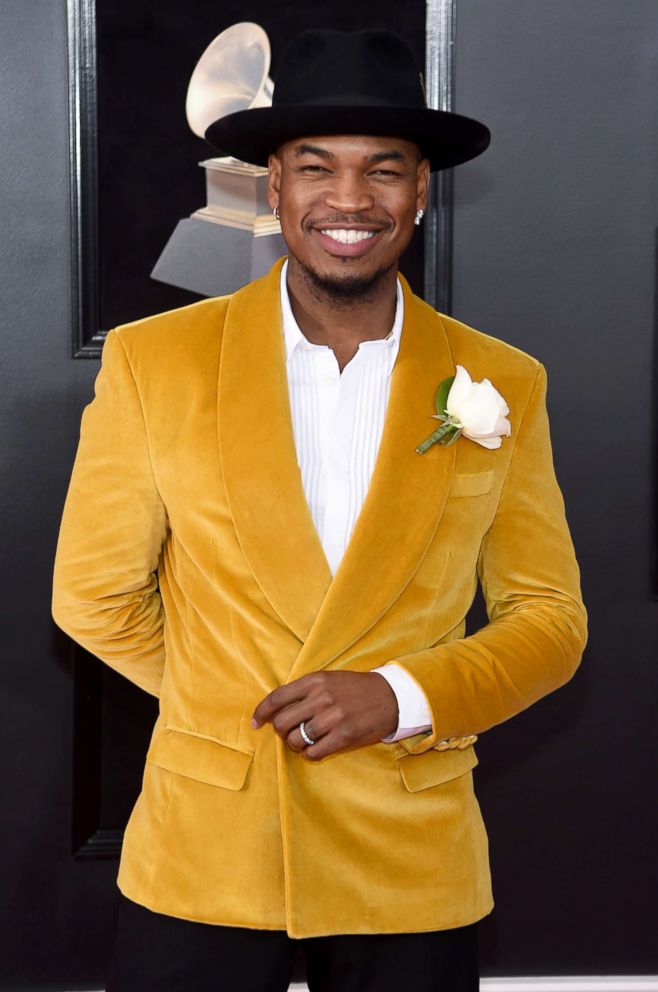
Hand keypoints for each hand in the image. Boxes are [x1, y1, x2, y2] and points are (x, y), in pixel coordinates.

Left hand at [251, 671, 398, 759]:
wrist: (390, 697)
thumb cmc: (355, 689)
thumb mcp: (329, 680)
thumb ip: (304, 691)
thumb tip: (275, 710)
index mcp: (315, 681)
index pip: (277, 698)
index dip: (262, 712)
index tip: (255, 722)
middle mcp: (322, 698)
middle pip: (282, 723)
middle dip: (281, 732)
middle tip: (291, 732)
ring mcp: (333, 718)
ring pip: (295, 740)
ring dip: (296, 745)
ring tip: (306, 741)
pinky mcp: (344, 736)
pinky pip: (313, 752)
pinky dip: (310, 754)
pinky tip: (317, 748)